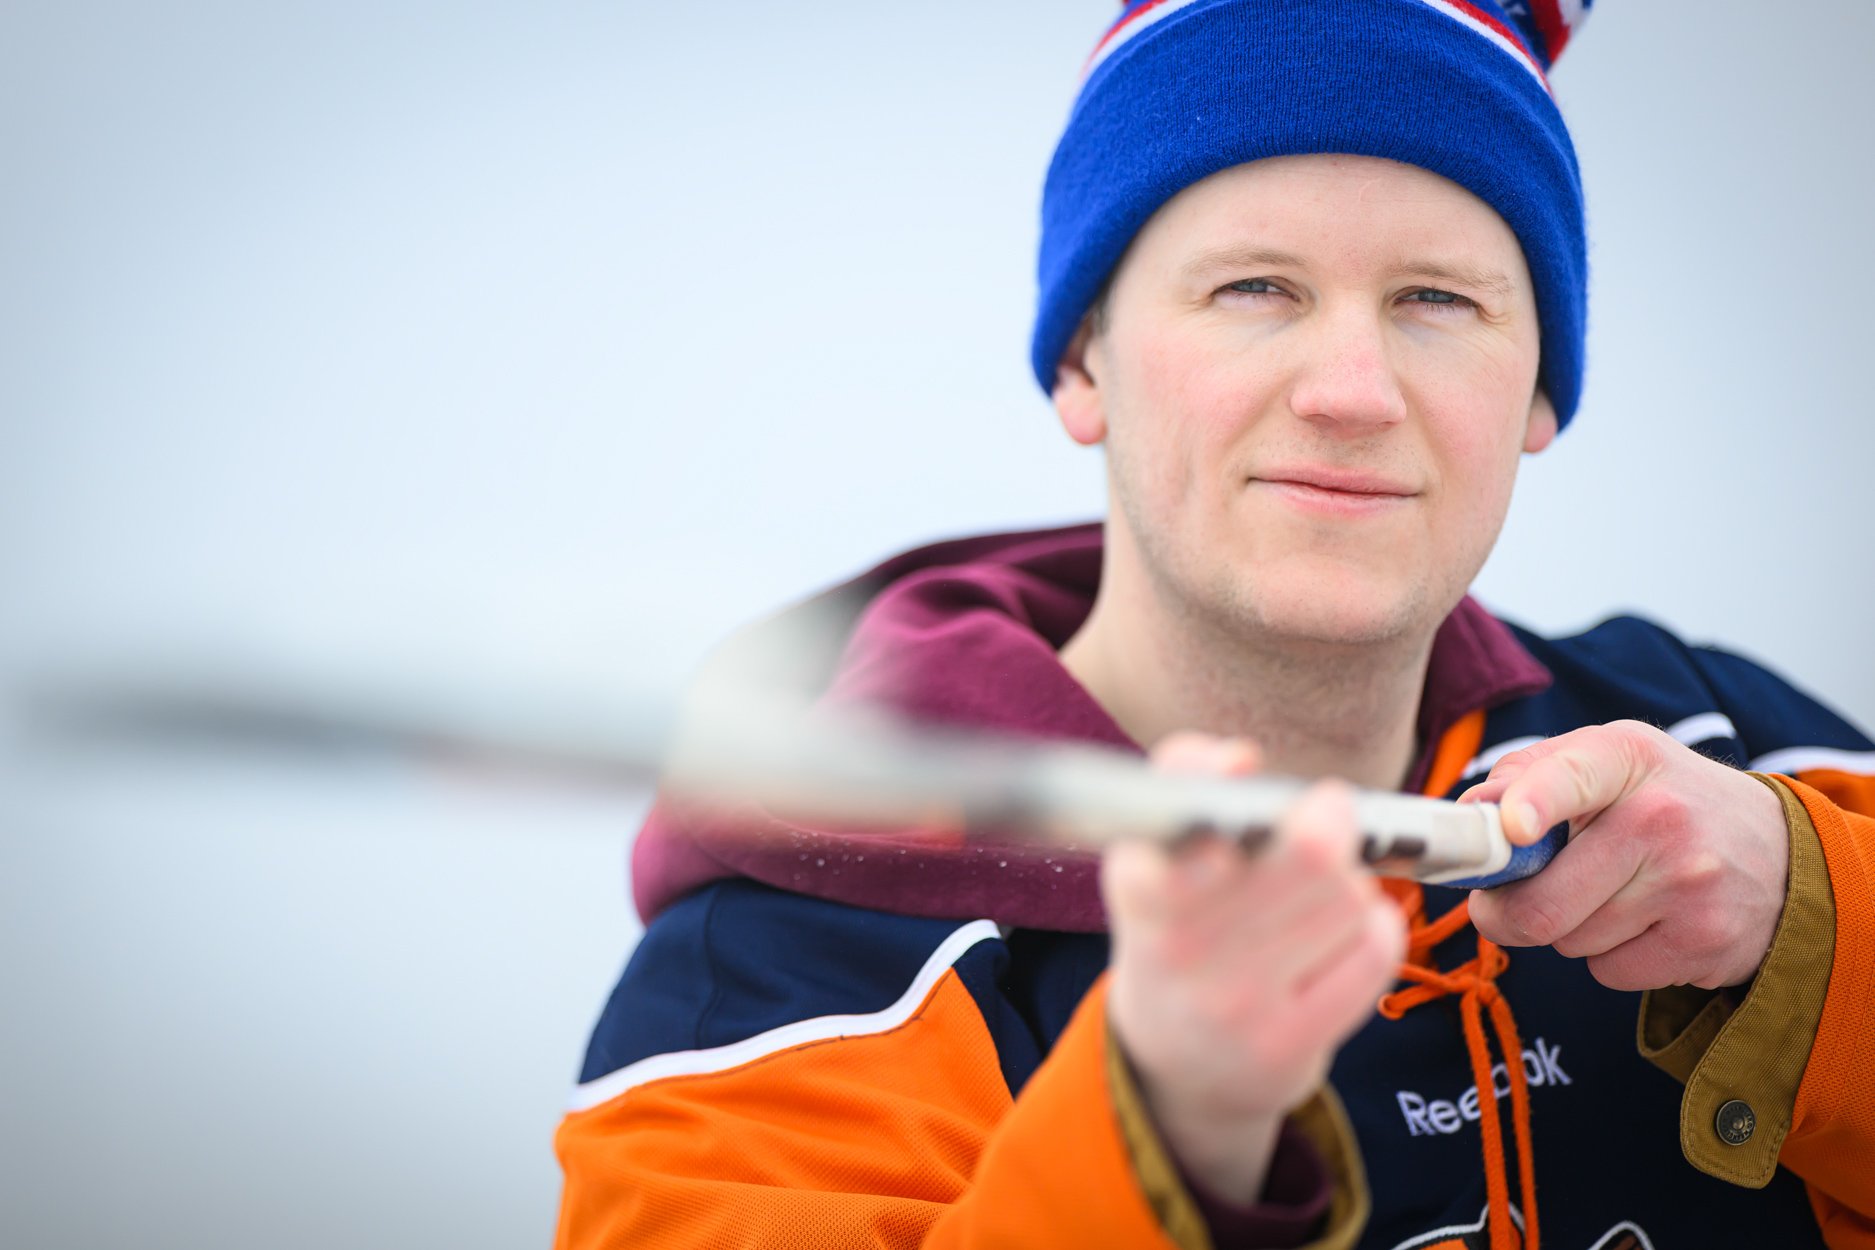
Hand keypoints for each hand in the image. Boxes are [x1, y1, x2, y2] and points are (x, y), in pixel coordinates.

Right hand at [1103, 733, 1404, 1204]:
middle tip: (1324, 815)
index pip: (1193, 828)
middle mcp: (1180, 952)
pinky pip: (1373, 952)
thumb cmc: (1178, 928)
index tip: (1245, 772)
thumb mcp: (1154, 853)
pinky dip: (1376, 925)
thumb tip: (1239, 759)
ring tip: (1322, 890)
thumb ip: (1183, 778)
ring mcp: (1235, 1006)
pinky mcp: (1287, 1045)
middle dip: (1329, 821)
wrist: (1178, 1061)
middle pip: (1311, 851)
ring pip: (1349, 898)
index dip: (1230, 794)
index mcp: (1140, 889)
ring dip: (1350, 880)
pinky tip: (1346, 927)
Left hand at [1463, 720, 1788, 990]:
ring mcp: (1689, 883)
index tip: (1512, 828)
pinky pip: (1608, 972)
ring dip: (1567, 930)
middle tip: (1505, 902)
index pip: (1569, 775)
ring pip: (1568, 940)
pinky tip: (1644, 925)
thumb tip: (1470, 814)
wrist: (1781, 854)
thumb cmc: (1661, 802)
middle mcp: (1661, 816)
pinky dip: (1609, 958)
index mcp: (1624, 757)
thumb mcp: (1605, 762)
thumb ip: (1528, 774)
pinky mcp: (1706, 942)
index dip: (1531, 803)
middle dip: (1504, 913)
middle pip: (1539, 902)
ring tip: (1610, 895)